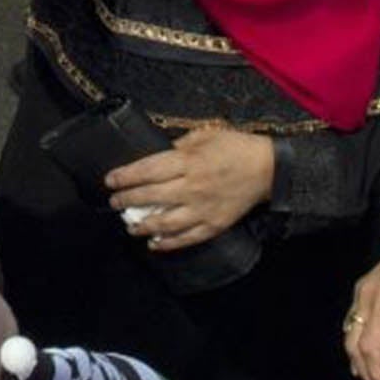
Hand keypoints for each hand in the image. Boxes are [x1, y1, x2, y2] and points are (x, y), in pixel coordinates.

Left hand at [105, 126, 272, 251]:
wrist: (268, 169)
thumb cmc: (235, 147)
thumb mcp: (205, 135)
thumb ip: (179, 144)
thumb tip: (155, 154)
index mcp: (189, 161)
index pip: (148, 170)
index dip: (126, 176)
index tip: (110, 181)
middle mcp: (193, 187)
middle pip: (152, 196)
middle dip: (128, 200)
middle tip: (114, 203)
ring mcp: (204, 209)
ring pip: (166, 223)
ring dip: (143, 226)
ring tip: (129, 226)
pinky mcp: (215, 225)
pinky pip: (188, 238)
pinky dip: (169, 244)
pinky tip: (154, 244)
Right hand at [344, 243, 379, 379]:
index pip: (372, 345)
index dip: (379, 372)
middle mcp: (368, 296)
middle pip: (355, 343)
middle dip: (368, 371)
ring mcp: (363, 293)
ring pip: (351, 334)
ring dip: (360, 359)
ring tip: (377, 378)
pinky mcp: (365, 291)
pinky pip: (354, 322)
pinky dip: (358, 343)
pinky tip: (368, 355)